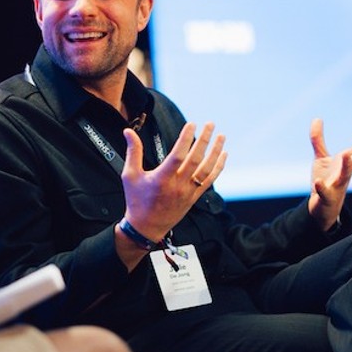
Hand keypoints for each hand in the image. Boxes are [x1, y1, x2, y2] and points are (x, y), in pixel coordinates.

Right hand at [121, 122, 226, 241]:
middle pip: (195, 160)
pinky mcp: (194, 197)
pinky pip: (209, 180)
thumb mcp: (130, 175)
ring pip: (206, 169)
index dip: (185, 139)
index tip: (191, 124)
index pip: (177, 156)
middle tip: (210, 124)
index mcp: (161, 179)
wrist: (146, 227)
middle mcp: (177, 186)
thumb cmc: (137, 201)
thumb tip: (128, 132)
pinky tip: (223, 155)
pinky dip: (218, 167)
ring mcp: (188, 192)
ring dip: (215, 152)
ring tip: (221, 136)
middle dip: (204, 140)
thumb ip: (132, 152)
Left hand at [307, 119, 351, 230]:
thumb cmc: (326, 180)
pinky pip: (325, 193)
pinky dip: (322, 188)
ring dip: (346, 166)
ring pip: (344, 176)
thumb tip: (317, 118)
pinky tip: (318, 182)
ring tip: (345, 155)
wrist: (322, 207)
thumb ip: (318, 140)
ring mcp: (337, 186)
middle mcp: (345, 174)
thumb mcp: (321, 158)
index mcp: (346, 164)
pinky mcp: (326, 197)